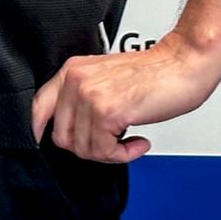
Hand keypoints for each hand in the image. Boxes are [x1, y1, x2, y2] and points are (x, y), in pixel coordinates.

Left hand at [30, 32, 220, 163]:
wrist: (181, 64)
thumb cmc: (153, 73)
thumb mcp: (105, 78)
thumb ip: (84, 96)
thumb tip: (72, 128)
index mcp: (72, 70)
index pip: (39, 105)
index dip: (39, 129)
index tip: (46, 141)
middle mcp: (76, 80)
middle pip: (62, 136)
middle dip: (88, 148)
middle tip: (111, 144)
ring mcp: (89, 95)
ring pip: (84, 148)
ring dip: (110, 153)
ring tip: (128, 140)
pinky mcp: (107, 112)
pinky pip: (104, 152)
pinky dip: (123, 155)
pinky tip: (137, 142)